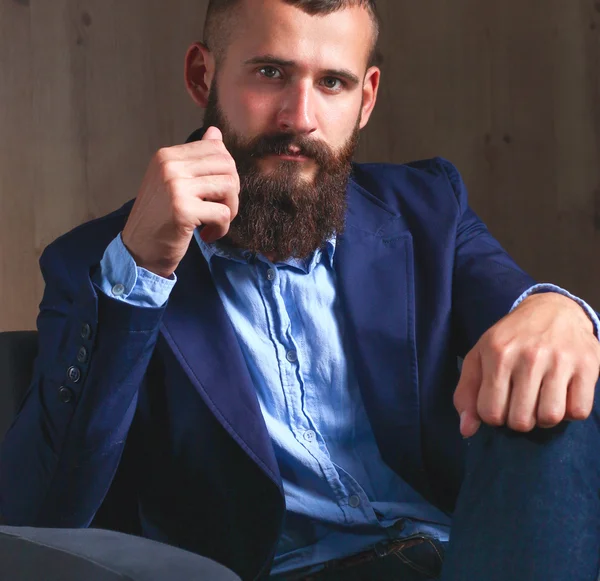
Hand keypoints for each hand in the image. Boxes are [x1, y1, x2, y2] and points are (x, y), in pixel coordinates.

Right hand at [121, 127, 239, 277]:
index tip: (216, 193)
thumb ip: (195, 159)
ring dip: (229, 210)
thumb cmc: (159, 219)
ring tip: (215, 222)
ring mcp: (175, 187)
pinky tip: (207, 235)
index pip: (216, 148)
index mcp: (167, 156)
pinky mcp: (183, 211)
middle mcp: (170, 166)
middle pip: (227, 165)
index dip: (226, 172)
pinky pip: (223, 213)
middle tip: (220, 210)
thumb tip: (216, 132)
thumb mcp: (173, 183)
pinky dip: (221, 229)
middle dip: (232, 191)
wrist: (138, 250)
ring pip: (229, 187)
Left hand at [454, 292, 599, 436]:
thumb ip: (466, 393)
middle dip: (518, 419)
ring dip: (544, 418)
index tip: (499, 402)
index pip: (490, 413)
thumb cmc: (510, 339)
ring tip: (540, 400)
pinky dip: (570, 411)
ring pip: (550, 418)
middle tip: (521, 402)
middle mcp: (528, 356)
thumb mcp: (479, 356)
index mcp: (497, 353)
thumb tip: (466, 430)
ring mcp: (560, 360)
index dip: (493, 415)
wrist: (552, 309)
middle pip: (520, 420)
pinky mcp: (588, 365)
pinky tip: (562, 395)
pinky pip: (578, 411)